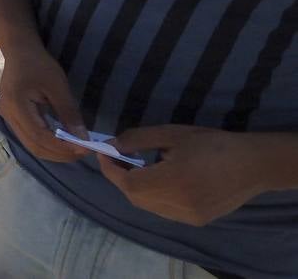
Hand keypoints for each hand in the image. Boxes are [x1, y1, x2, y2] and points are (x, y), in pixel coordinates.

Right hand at [0, 42, 88, 161]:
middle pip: (34, 146)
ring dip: (53, 151)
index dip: (62, 146)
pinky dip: (47, 144)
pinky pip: (29, 138)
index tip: (84, 148)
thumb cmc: (38, 63)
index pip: (40, 136)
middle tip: (83, 152)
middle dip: (60, 154)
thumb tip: (82, 138)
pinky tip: (62, 141)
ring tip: (75, 149)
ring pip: (31, 145)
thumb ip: (68, 112)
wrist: (19, 51)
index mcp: (16, 105)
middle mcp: (8, 115)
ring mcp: (7, 117)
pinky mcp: (12, 117)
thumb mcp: (57, 85)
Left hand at [99, 125, 275, 224]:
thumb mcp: (171, 134)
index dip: (110, 169)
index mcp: (172, 183)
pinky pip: (164, 210)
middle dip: (121, 178)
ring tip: (136, 166)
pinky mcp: (197, 220)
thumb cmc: (212, 144)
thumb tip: (113, 145)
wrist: (253, 164)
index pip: (128, 183)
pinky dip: (153, 196)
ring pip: (149, 206)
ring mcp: (188, 217)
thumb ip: (138, 140)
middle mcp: (178, 206)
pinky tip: (158, 179)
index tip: (102, 153)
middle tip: (116, 158)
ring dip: (136, 188)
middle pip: (135, 197)